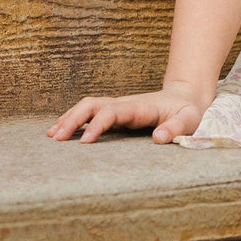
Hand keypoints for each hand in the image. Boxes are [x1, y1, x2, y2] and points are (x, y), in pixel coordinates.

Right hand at [46, 81, 211, 144]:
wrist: (186, 98)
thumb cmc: (188, 111)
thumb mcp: (189, 119)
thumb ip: (177, 128)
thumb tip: (159, 138)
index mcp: (139, 107)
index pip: (112, 112)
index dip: (97, 125)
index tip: (84, 142)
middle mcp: (124, 104)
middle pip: (92, 104)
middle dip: (73, 118)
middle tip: (55, 138)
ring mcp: (118, 107)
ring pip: (88, 106)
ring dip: (69, 118)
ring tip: (51, 136)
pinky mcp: (116, 113)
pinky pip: (91, 113)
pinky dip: (74, 119)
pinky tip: (62, 131)